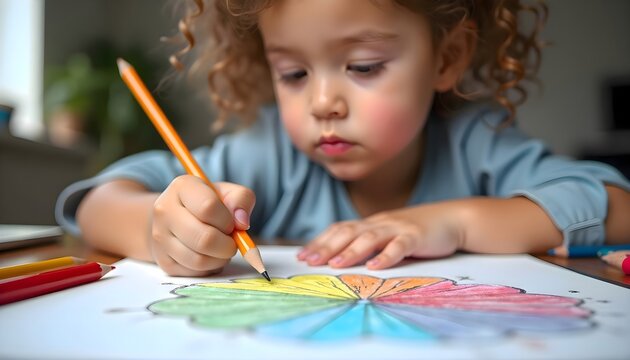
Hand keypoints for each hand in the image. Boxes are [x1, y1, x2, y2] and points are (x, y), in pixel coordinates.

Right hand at [150, 175, 255, 275]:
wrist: (176, 219)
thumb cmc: (207, 204)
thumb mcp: (227, 192)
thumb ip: (241, 200)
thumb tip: (242, 223)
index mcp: (181, 187)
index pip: (208, 207)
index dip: (227, 220)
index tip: (231, 223)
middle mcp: (165, 211)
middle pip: (204, 238)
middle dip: (228, 245)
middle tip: (232, 242)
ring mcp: (160, 237)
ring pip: (199, 260)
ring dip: (220, 259)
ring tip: (222, 249)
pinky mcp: (163, 261)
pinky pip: (194, 272)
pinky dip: (210, 268)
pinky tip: (210, 256)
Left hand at [297, 202, 464, 269]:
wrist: (450, 218)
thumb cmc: (414, 231)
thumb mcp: (386, 235)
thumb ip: (366, 244)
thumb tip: (338, 259)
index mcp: (369, 224)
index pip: (339, 230)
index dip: (319, 242)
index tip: (302, 256)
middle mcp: (379, 223)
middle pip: (348, 233)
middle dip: (326, 247)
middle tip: (308, 261)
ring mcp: (397, 228)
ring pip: (370, 238)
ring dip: (351, 251)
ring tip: (335, 264)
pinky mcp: (416, 237)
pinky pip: (399, 246)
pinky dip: (386, 256)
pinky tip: (375, 266)